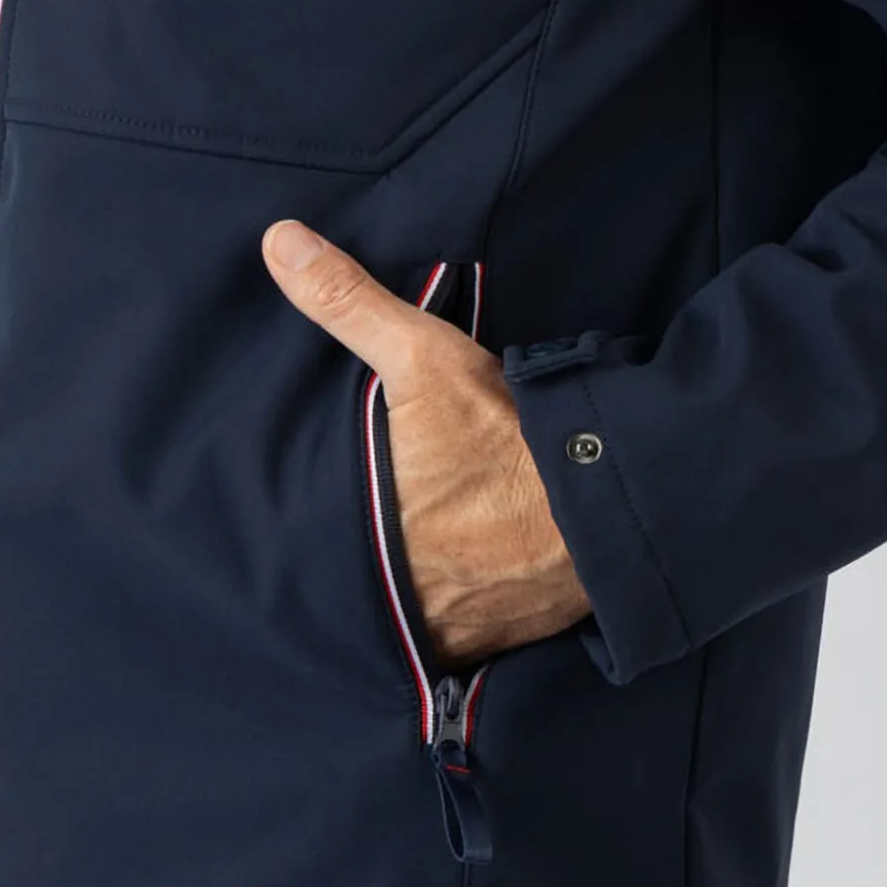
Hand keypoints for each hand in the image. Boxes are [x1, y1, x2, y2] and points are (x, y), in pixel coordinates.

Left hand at [262, 221, 593, 667]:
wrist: (608, 505)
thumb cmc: (506, 432)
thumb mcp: (423, 355)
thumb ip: (348, 302)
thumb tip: (278, 241)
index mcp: (360, 528)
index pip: (299, 546)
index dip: (293, 536)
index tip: (283, 524)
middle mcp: (393, 593)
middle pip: (349, 587)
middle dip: (348, 569)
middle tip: (352, 543)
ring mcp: (445, 629)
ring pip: (400, 622)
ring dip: (399, 604)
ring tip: (399, 575)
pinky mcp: (496, 645)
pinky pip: (456, 644)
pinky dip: (453, 626)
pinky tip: (457, 601)